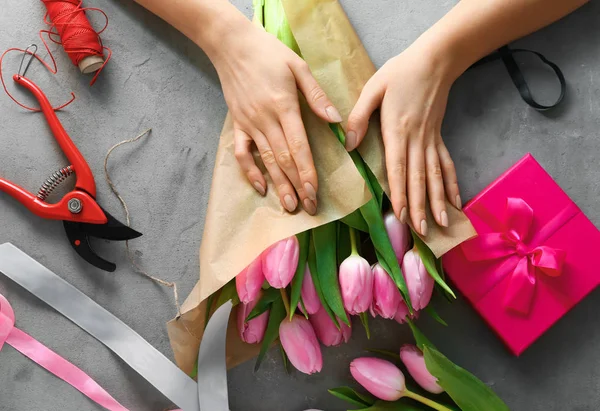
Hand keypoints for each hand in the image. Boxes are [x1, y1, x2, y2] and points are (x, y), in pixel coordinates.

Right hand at [209, 20, 341, 215]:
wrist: (231, 44)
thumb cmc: (268, 52)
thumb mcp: (298, 66)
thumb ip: (316, 95)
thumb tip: (336, 119)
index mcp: (284, 106)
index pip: (299, 147)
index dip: (307, 172)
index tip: (314, 192)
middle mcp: (266, 119)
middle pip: (284, 159)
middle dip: (297, 185)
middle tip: (308, 207)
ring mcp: (249, 123)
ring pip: (266, 160)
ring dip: (278, 185)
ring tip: (289, 206)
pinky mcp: (237, 124)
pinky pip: (242, 153)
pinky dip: (250, 171)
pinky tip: (261, 187)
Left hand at [346, 44, 460, 235]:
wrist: (435, 59)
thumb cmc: (400, 72)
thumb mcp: (373, 88)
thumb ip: (359, 117)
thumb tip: (348, 144)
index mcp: (397, 129)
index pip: (398, 167)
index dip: (400, 192)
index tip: (402, 215)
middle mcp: (417, 139)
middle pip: (418, 178)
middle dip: (420, 206)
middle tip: (422, 231)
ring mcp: (431, 140)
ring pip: (436, 175)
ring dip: (438, 201)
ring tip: (443, 224)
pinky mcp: (439, 137)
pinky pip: (447, 164)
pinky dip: (452, 184)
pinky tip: (457, 201)